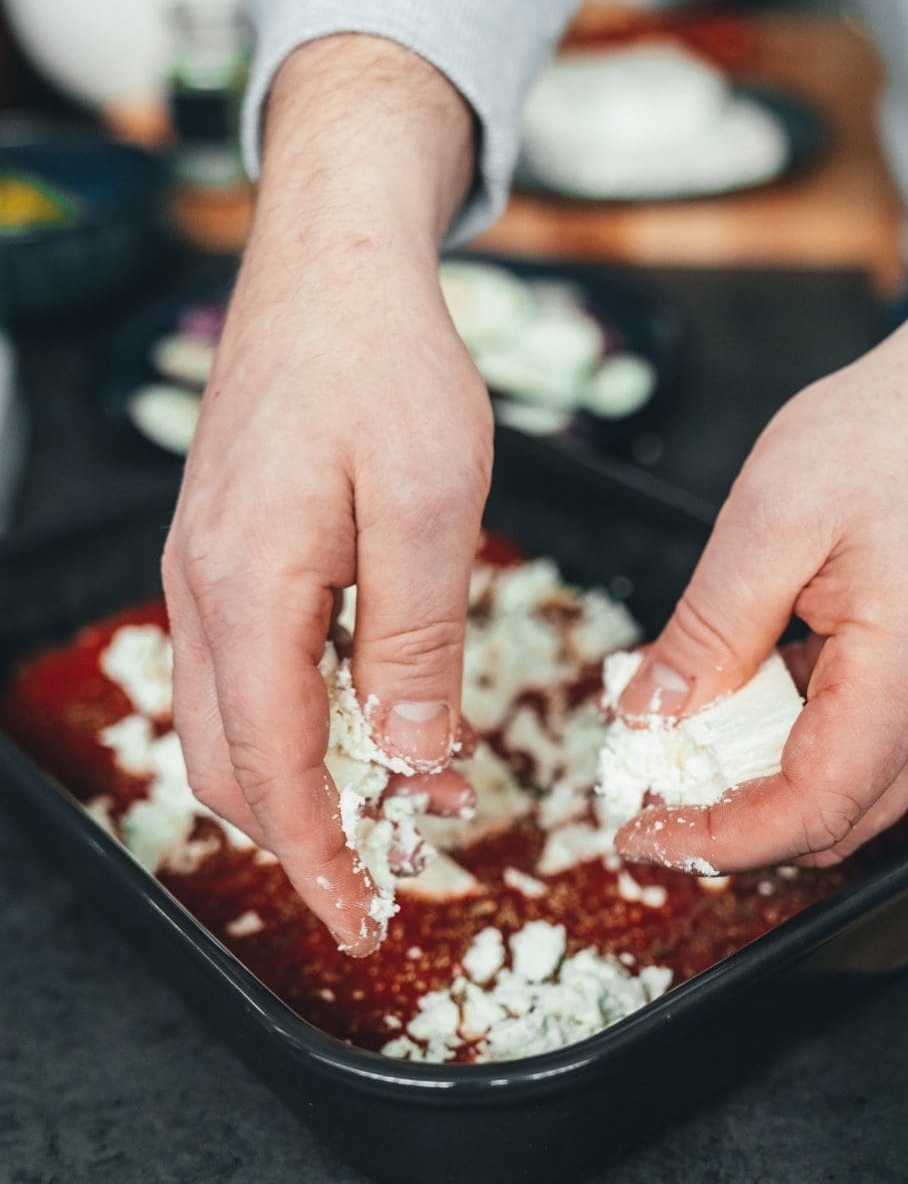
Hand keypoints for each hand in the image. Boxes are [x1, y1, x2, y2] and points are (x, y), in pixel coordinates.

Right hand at [162, 37, 490, 952]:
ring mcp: (205, 571)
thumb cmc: (384, 365)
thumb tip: (406, 756)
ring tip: (399, 794)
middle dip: (306, 831)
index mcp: (246, 589)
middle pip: (234, 763)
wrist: (330, 265)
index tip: (362, 919)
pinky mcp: (227, 551)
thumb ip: (411, 640)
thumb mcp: (428, 504)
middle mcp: (203, 592)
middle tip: (390, 865)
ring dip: (307, 776)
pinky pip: (250, 667)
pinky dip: (302, 717)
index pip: (274, 768)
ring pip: (236, 721)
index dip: (320, 856)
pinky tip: (371, 710)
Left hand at [614, 305, 907, 871]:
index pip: (813, 806)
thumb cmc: (883, 435)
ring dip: (756, 793)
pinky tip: (730, 708)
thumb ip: (709, 631)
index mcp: (906, 666)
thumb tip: (648, 717)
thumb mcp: (771, 520)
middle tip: (649, 800)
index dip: (721, 842)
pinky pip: (853, 743)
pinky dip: (784, 746)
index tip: (645, 835)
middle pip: (832, 820)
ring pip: (845, 791)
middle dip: (732, 828)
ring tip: (677, 757)